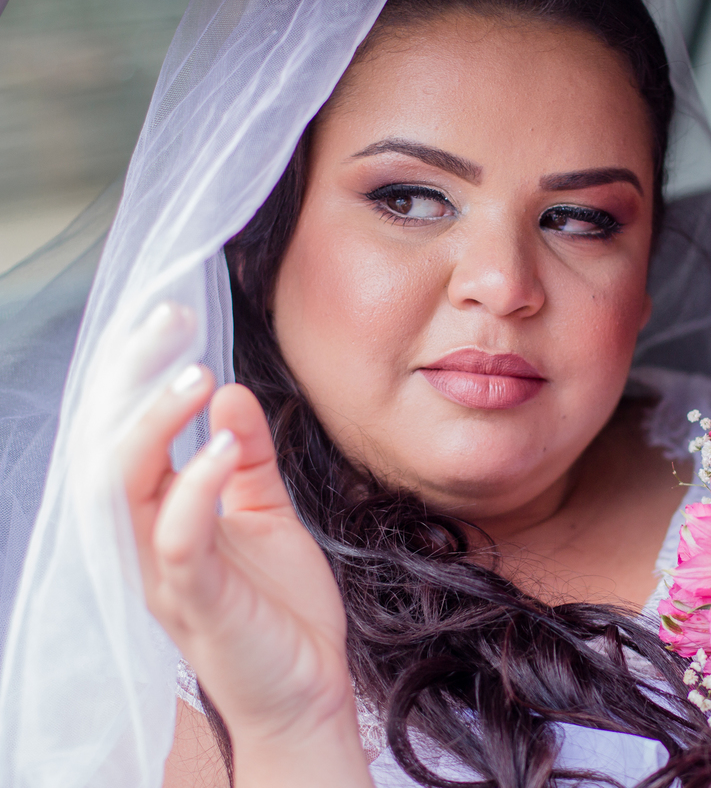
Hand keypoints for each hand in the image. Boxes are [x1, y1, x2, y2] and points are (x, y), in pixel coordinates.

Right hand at [117, 304, 370, 785]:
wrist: (307, 691)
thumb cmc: (279, 608)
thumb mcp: (268, 514)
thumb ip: (248, 457)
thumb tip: (233, 391)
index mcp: (160, 515)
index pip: (126, 429)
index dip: (139, 370)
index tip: (171, 314)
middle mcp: (147, 540)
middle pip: (108, 446)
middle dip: (131, 379)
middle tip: (167, 319)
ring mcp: (167, 574)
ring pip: (123, 489)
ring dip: (154, 425)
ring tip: (194, 375)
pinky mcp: (199, 604)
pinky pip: (178, 542)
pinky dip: (195, 489)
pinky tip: (222, 448)